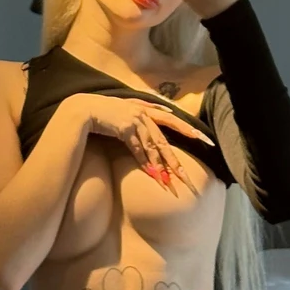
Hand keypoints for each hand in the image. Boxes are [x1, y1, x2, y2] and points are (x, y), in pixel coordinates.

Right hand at [75, 93, 210, 196]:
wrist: (84, 109)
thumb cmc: (105, 110)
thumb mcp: (127, 107)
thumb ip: (145, 108)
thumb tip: (166, 110)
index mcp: (146, 108)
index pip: (172, 120)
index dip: (188, 129)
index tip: (205, 139)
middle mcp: (143, 114)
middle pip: (164, 140)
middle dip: (175, 160)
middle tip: (187, 175)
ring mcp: (134, 120)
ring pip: (152, 147)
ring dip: (161, 167)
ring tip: (171, 182)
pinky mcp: (125, 128)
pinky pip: (137, 149)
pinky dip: (144, 163)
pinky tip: (152, 174)